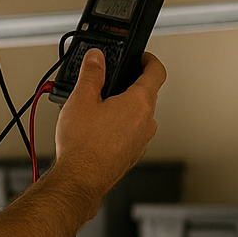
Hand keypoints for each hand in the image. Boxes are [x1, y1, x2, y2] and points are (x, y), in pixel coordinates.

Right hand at [53, 48, 166, 194]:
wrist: (80, 180)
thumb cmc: (83, 145)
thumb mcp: (81, 99)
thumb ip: (92, 73)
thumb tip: (97, 57)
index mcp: (139, 103)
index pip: (156, 72)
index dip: (149, 59)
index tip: (141, 57)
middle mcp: (147, 122)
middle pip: (146, 94)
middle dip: (129, 84)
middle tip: (108, 82)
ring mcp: (142, 140)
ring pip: (138, 115)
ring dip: (123, 107)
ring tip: (97, 109)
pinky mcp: (133, 154)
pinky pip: (131, 132)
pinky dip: (120, 126)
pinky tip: (98, 130)